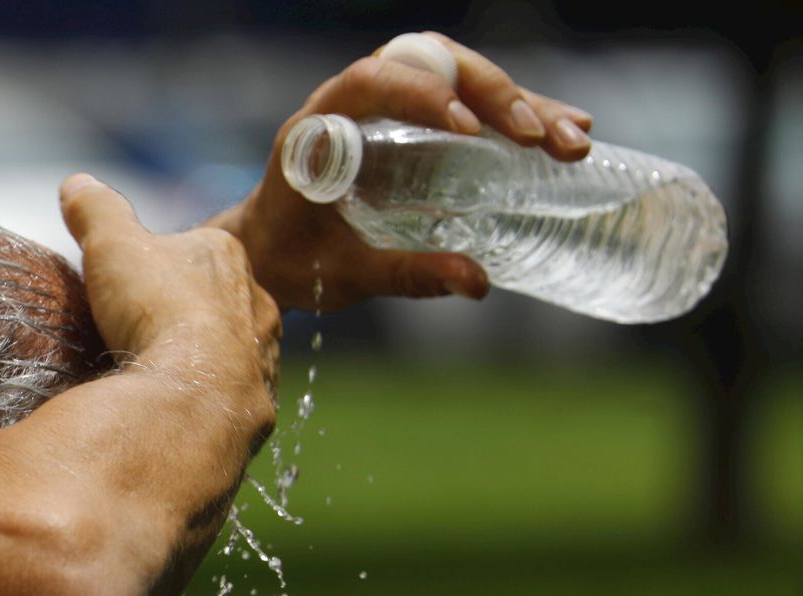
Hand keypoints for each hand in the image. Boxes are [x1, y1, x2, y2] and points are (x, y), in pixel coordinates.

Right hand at [60, 173, 279, 407]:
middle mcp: (257, 302)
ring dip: (203, 357)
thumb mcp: (113, 244)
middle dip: (187, 311)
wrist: (196, 393)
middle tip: (144, 330)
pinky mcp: (261, 404)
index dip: (161, 263)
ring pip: (232, 349)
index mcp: (226, 255)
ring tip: (163, 372)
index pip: (194, 249)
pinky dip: (209, 398)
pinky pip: (234, 395)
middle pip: (216, 299)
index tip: (133, 282)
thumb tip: (76, 184)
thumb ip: (96, 210)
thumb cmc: (158, 309)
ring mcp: (264, 356)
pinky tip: (181, 405)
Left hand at [218, 31, 594, 311]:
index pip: (374, 81)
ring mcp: (393, 109)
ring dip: (521, 104)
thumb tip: (478, 282)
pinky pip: (471, 105)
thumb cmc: (291, 262)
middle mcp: (357, 101)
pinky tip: (563, 136)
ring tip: (574, 140)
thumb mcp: (344, 274)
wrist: (266, 258)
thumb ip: (405, 274)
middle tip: (543, 138)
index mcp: (319, 123)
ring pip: (462, 80)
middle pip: (434, 67)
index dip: (422, 94)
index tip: (467, 130)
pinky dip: (517, 119)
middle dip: (496, 96)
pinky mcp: (418, 127)